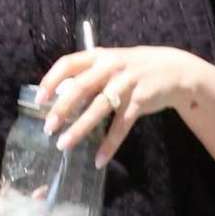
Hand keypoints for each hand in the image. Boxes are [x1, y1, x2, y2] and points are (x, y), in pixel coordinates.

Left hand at [36, 45, 203, 167]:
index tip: (40, 99)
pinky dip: (110, 144)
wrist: (174, 70)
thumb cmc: (136, 69)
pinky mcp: (140, 101)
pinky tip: (99, 159)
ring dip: (80, 129)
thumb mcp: (112, 63)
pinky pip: (121, 126)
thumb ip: (89, 76)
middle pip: (80, 88)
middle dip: (61, 109)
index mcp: (99, 56)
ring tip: (64, 145)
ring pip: (98, 108)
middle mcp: (110, 67)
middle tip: (48, 128)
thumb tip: (60, 97)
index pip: (68, 63)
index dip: (51, 80)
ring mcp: (126, 83)